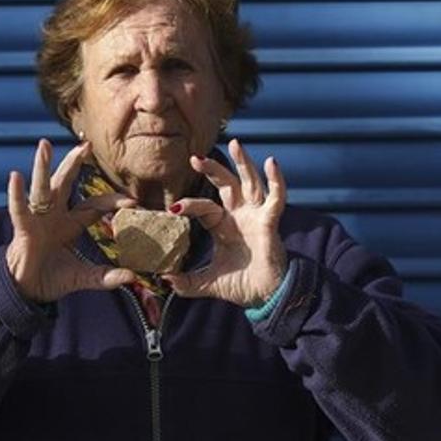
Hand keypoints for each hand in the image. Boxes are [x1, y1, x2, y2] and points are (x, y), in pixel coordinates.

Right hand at [6, 139, 137, 302]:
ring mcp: (37, 219)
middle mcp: (54, 215)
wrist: (26, 291)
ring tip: (44, 145)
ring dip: (42, 167)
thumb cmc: (52, 279)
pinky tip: (15, 177)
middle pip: (65, 183)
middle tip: (86, 144)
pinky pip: (19, 209)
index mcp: (70, 224)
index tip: (132, 201)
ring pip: (42, 188)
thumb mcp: (83, 277)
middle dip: (74, 163)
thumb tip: (130, 277)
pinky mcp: (23, 228)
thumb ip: (104, 277)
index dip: (112, 202)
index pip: (94, 206)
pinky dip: (16, 194)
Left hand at [162, 139, 287, 307]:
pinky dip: (276, 180)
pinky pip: (276, 198)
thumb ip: (187, 282)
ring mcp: (256, 216)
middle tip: (194, 158)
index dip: (190, 205)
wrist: (267, 296)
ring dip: (243, 163)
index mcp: (223, 226)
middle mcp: (240, 216)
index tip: (172, 207)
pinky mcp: (270, 222)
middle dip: (212, 170)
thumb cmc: (242, 285)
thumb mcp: (208, 282)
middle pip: (226, 185)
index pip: (204, 207)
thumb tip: (164, 280)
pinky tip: (272, 162)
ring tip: (235, 143)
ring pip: (250, 183)